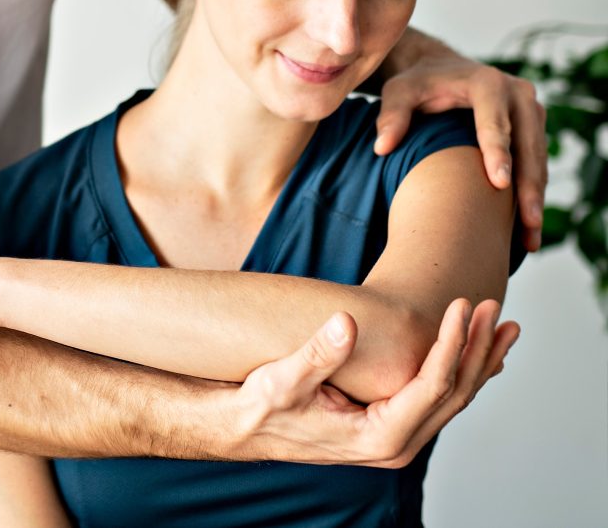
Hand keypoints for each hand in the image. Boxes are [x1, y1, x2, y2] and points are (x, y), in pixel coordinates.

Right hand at [220, 298, 516, 466]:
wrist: (245, 428)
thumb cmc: (262, 406)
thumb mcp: (283, 380)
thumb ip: (318, 354)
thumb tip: (346, 321)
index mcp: (378, 436)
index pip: (431, 386)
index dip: (451, 342)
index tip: (460, 303)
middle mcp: (395, 444)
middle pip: (454, 393)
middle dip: (476, 348)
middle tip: (490, 306)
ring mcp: (396, 438)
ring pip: (452, 397)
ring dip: (477, 359)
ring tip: (501, 325)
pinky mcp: (391, 426)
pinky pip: (436, 399)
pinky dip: (458, 371)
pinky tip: (475, 351)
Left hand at [374, 51, 546, 251]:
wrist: (439, 69)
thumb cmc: (416, 85)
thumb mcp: (399, 92)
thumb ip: (391, 115)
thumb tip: (382, 147)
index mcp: (486, 83)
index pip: (494, 121)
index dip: (498, 152)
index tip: (499, 184)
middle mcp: (517, 93)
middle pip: (528, 144)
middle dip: (528, 185)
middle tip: (527, 222)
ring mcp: (530, 111)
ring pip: (538, 158)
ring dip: (536, 196)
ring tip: (530, 237)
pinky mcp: (532, 128)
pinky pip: (537, 163)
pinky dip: (533, 193)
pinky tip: (526, 228)